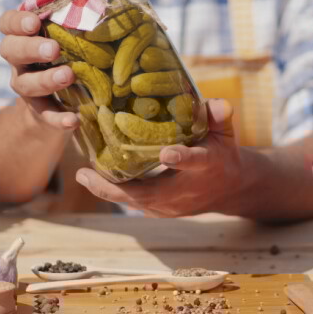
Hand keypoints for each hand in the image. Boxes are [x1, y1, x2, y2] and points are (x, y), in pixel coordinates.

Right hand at [0, 10, 77, 129]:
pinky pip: (44, 115)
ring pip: (25, 83)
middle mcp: (19, 61)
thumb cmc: (71, 54)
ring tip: (68, 76)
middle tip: (53, 49)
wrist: (61, 103)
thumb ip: (82, 14)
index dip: (17, 22)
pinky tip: (73, 120)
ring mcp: (26, 86)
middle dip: (30, 48)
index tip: (34, 22)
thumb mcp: (73, 34)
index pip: (8, 23)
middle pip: (10, 50)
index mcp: (24, 36)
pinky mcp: (39, 112)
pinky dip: (57, 118)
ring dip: (45, 80)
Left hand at [74, 99, 244, 216]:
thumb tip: (216, 102)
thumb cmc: (223, 154)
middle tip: (85, 173)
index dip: (182, 159)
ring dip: (107, 191)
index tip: (166, 154)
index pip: (195, 162)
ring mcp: (173, 205)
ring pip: (136, 203)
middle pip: (149, 194)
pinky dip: (115, 192)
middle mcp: (186, 190)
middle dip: (115, 188)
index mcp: (206, 166)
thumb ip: (218, 116)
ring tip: (83, 175)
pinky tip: (95, 179)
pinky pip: (135, 203)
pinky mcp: (162, 211)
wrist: (230, 190)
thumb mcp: (225, 133)